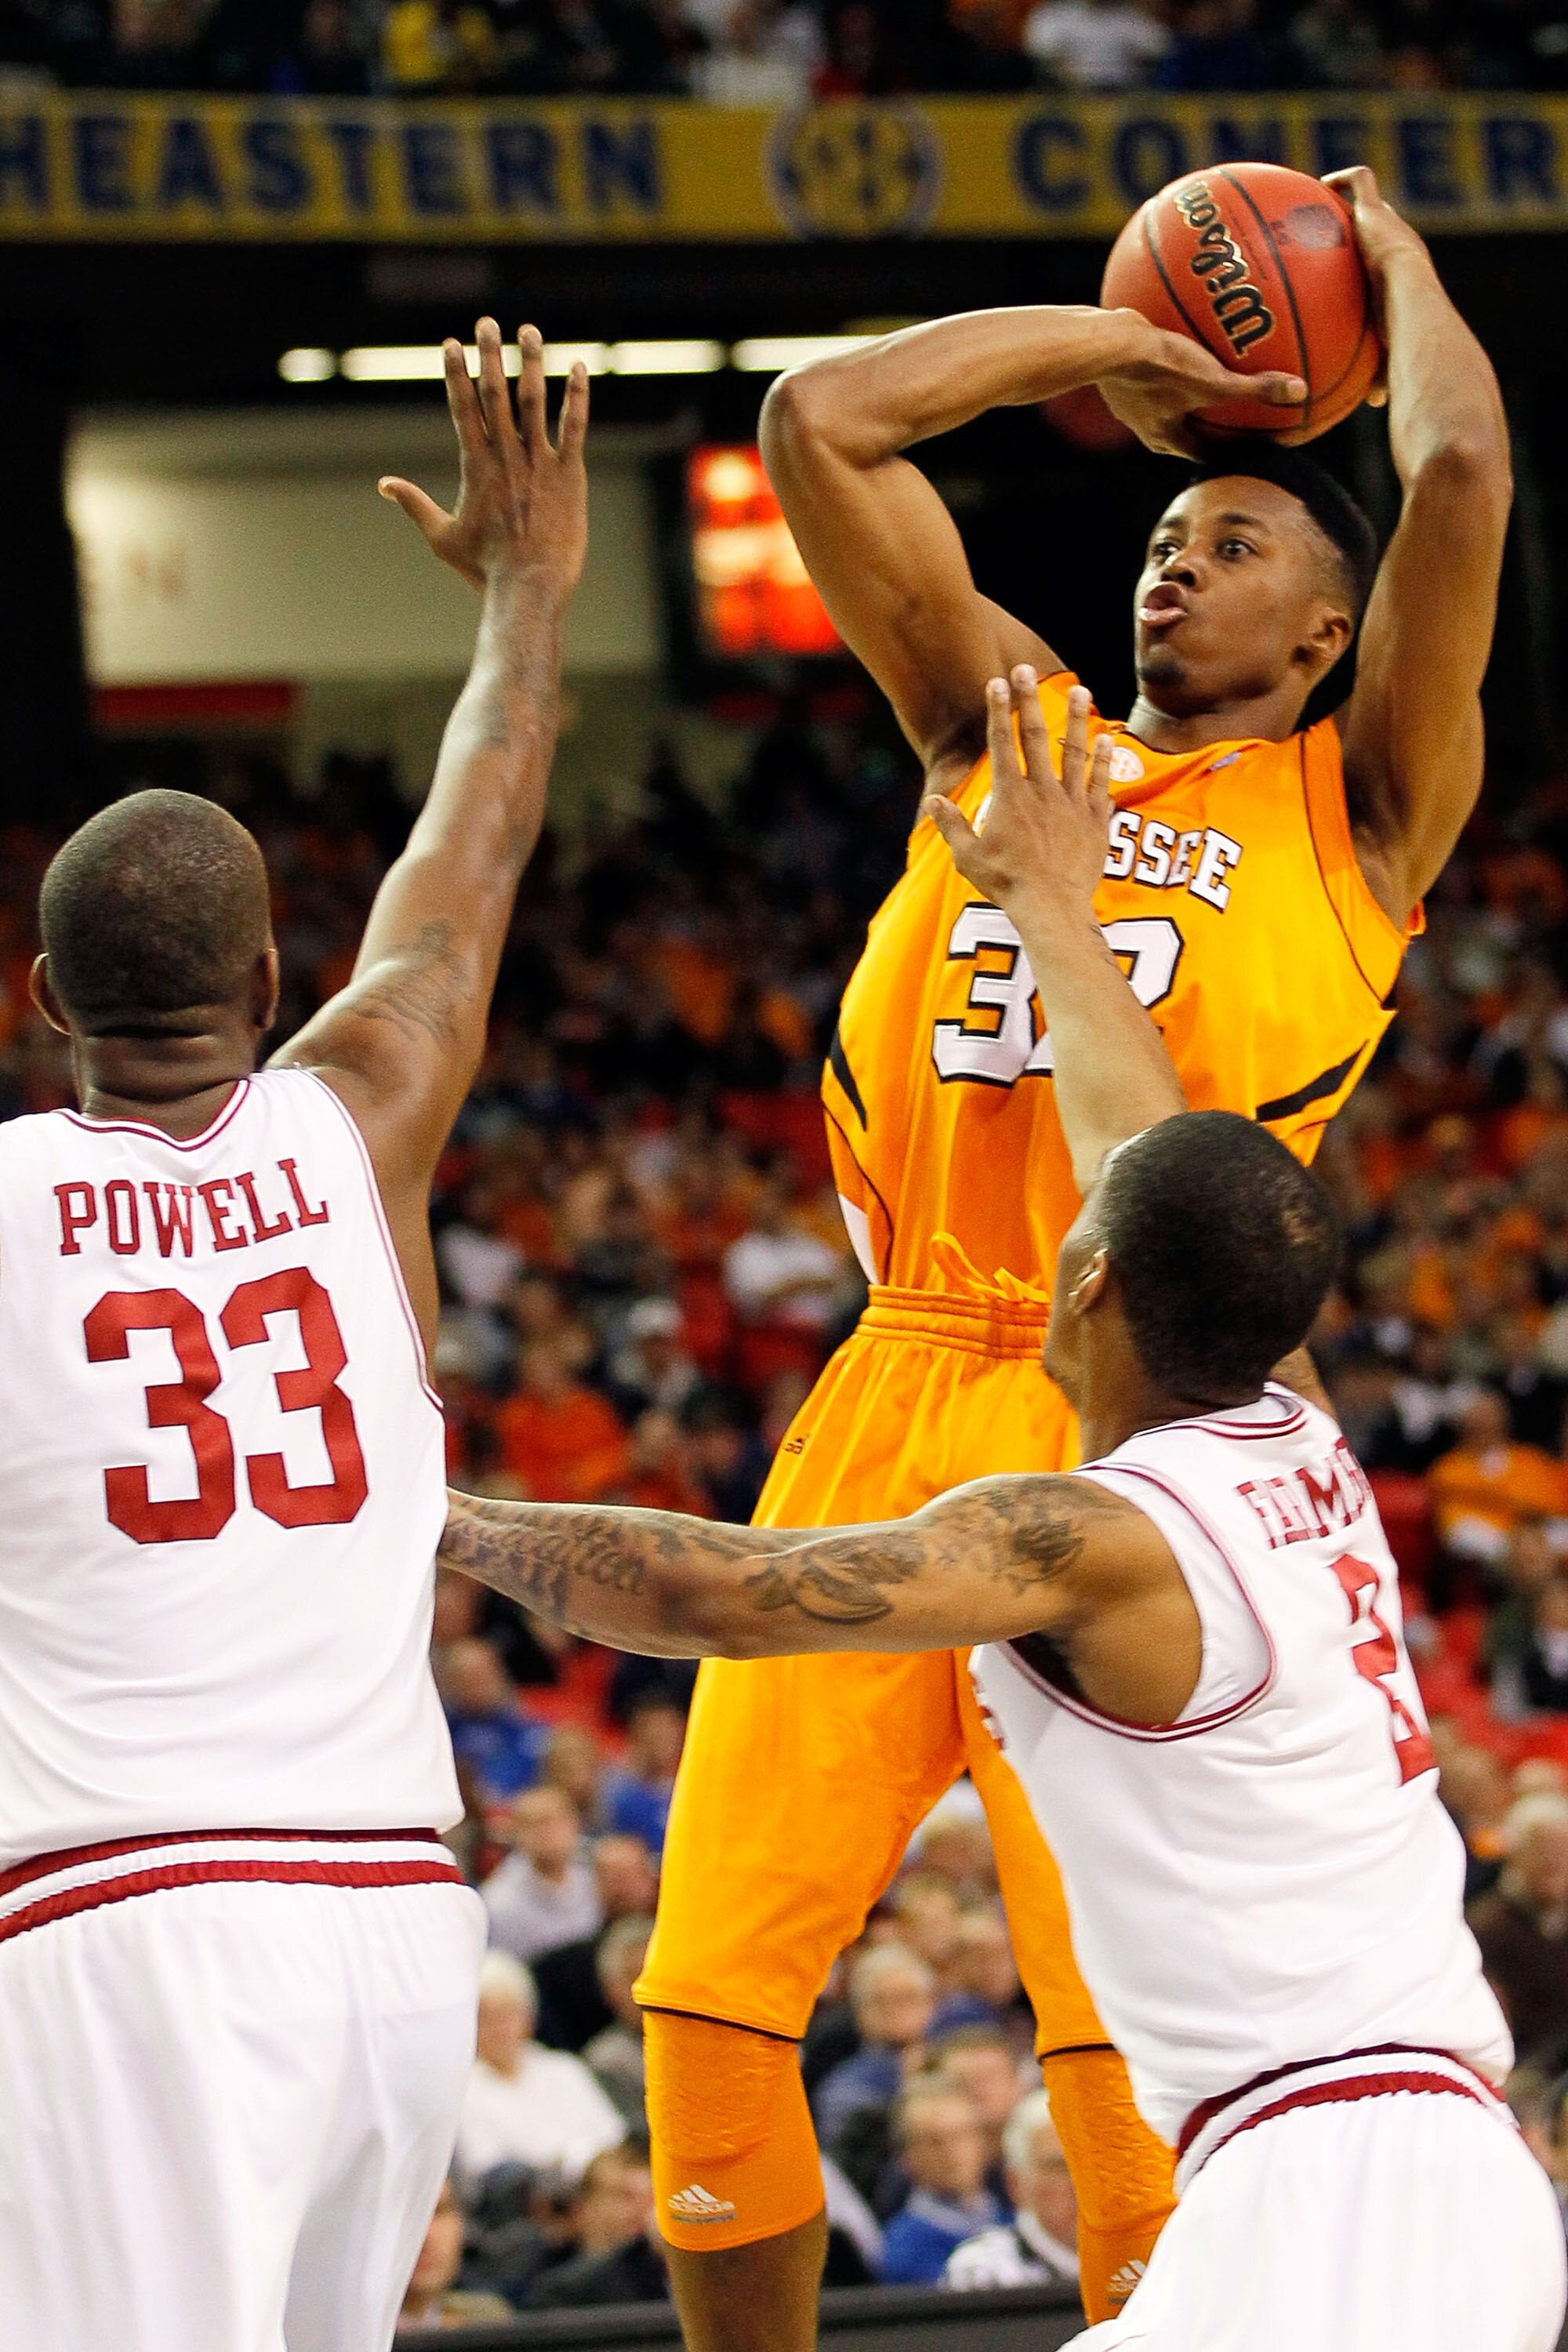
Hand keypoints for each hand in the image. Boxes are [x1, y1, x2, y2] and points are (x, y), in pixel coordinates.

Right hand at [379, 318, 588, 599]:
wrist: (529, 588)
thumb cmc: (484, 569)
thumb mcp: (442, 537)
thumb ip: (414, 505)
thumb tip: (384, 485)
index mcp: (475, 466)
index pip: (463, 408)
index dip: (456, 372)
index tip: (451, 343)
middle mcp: (506, 456)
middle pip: (495, 394)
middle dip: (488, 354)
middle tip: (485, 322)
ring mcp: (540, 463)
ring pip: (534, 401)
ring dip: (531, 362)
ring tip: (529, 331)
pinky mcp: (570, 475)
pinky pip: (574, 427)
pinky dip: (578, 396)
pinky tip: (580, 367)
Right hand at [924, 671, 1111, 919]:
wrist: (1053, 909)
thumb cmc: (1007, 885)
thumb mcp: (969, 857)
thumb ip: (952, 825)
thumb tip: (933, 800)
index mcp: (1010, 797)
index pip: (1001, 744)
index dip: (997, 710)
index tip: (996, 681)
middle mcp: (1042, 791)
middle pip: (1034, 736)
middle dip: (1028, 700)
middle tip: (1025, 668)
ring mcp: (1072, 803)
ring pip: (1074, 752)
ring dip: (1075, 719)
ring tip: (1078, 689)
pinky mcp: (1096, 821)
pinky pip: (1101, 784)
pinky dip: (1104, 762)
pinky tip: (1106, 740)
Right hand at [1098, 312, 1304, 457]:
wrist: (1105, 344)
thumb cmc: (1158, 369)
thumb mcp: (1214, 381)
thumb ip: (1256, 389)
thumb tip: (1299, 393)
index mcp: (1165, 438)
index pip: (1204, 454)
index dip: (1228, 451)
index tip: (1249, 442)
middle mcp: (1143, 425)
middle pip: (1184, 429)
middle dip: (1208, 422)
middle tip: (1235, 411)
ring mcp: (1127, 398)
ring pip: (1164, 398)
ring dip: (1185, 390)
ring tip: (1207, 370)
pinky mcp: (1119, 369)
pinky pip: (1150, 367)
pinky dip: (1167, 359)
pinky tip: (1181, 333)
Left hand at [1323, 166, 1429, 409]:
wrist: (1411, 306)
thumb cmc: (1402, 337)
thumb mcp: (1387, 354)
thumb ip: (1377, 370)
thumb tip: (1374, 403)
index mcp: (1401, 272)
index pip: (1387, 259)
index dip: (1371, 256)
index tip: (1353, 260)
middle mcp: (1398, 243)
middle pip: (1378, 225)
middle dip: (1357, 223)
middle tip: (1328, 227)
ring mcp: (1390, 224)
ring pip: (1369, 198)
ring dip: (1344, 197)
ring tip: (1312, 198)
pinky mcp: (1378, 211)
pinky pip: (1360, 183)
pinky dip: (1341, 181)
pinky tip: (1318, 186)